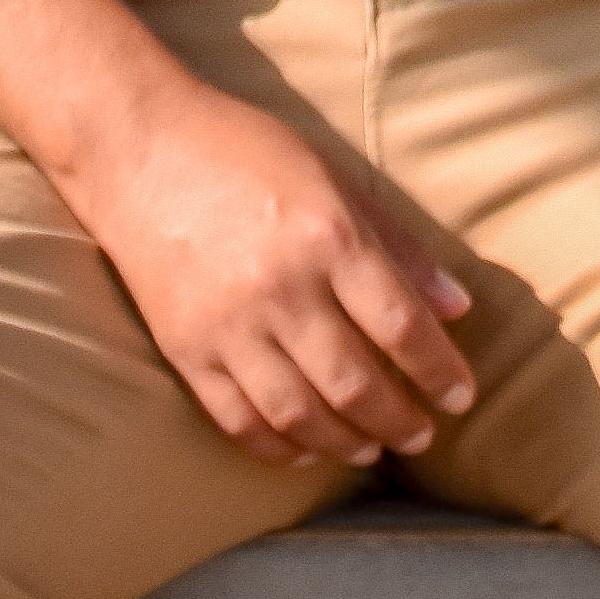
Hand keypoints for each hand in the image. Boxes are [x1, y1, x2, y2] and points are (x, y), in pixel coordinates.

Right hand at [57, 59, 480, 471]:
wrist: (137, 148)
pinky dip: (278, 447)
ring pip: (299, 414)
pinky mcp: (184, 350)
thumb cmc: (245, 151)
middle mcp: (280, 289)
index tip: (462, 396)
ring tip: (373, 450)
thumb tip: (457, 308)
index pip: (401, 326)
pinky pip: (238, 420)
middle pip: (355, 383)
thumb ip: (397, 246)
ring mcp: (227, 325)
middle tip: (422, 435)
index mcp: (328, 238)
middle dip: (399, 421)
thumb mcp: (334, 178)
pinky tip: (306, 451)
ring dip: (346, 443)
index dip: (439, 370)